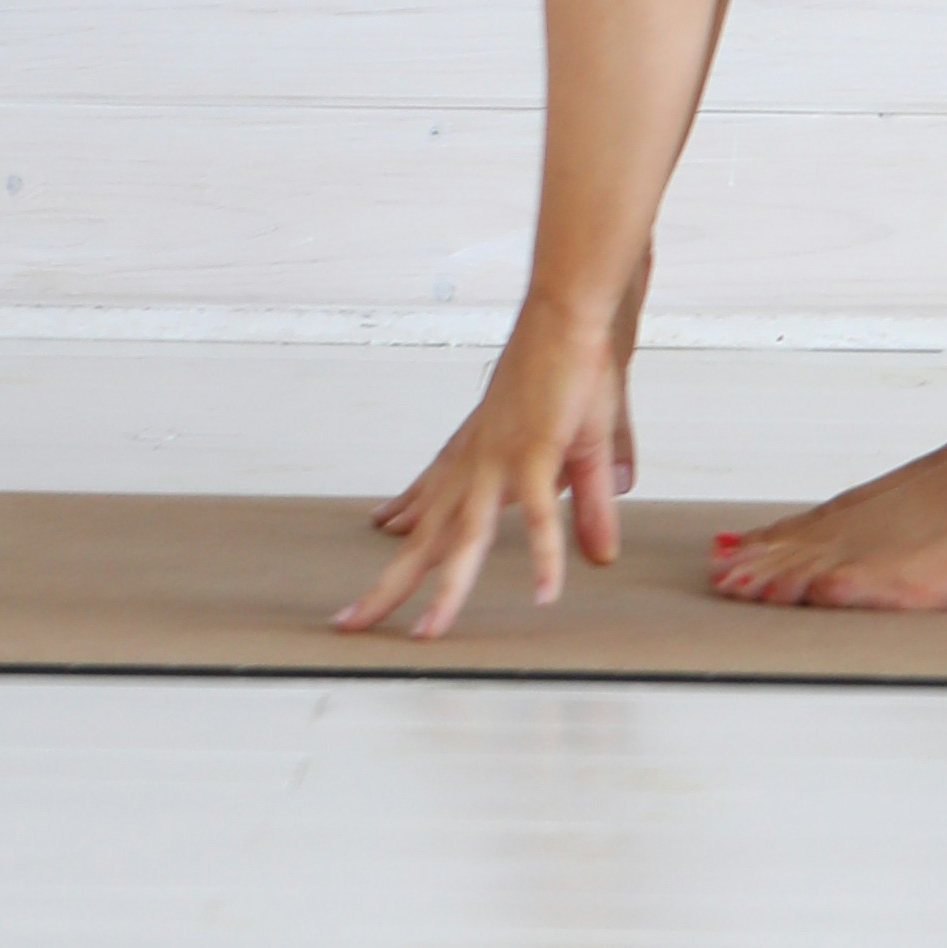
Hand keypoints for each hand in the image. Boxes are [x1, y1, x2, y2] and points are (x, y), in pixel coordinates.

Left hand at [339, 291, 635, 641]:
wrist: (571, 313)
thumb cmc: (569, 369)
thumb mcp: (579, 452)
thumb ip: (586, 508)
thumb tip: (598, 557)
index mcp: (479, 454)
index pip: (431, 497)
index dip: (405, 516)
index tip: (379, 530)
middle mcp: (478, 464)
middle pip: (427, 538)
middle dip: (389, 585)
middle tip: (348, 622)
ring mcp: (503, 461)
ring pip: (466, 539)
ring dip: (447, 591)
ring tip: (425, 634)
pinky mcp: (539, 454)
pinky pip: (540, 515)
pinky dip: (544, 555)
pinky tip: (546, 592)